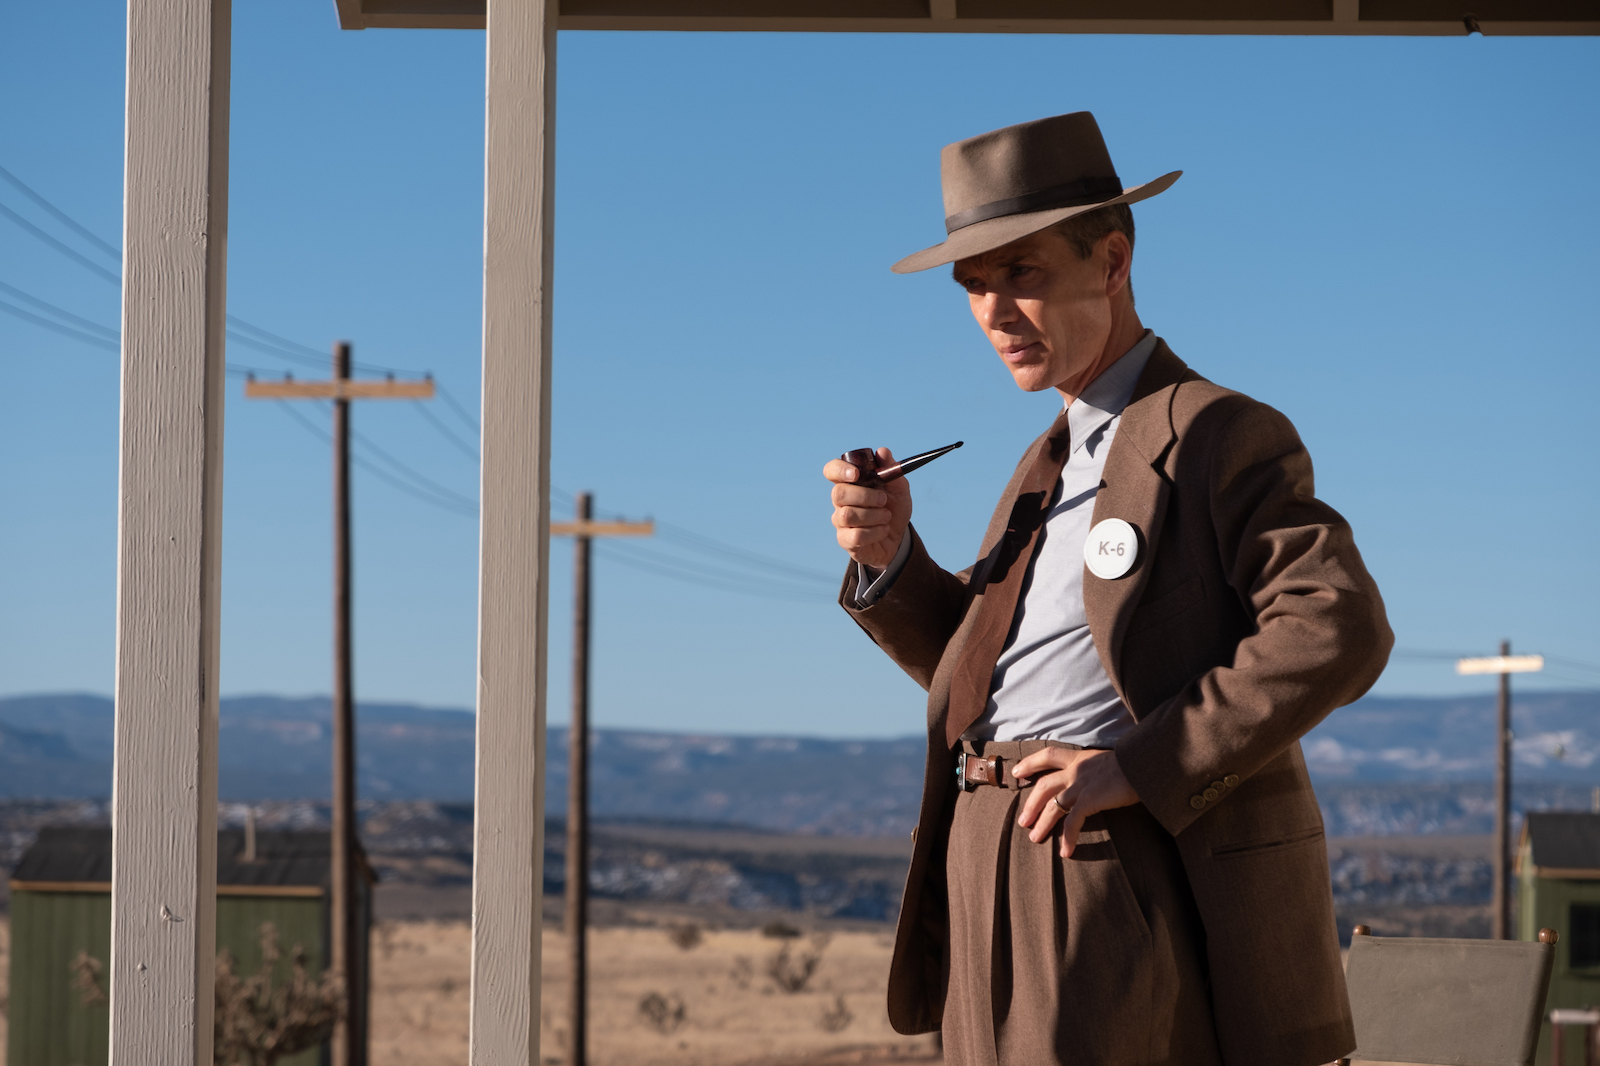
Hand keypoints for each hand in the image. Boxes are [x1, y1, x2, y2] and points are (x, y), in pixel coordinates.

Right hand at [824, 447, 912, 570]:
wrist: (898, 538)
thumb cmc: (893, 509)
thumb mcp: (899, 489)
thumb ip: (891, 470)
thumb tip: (882, 451)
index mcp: (850, 483)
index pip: (831, 470)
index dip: (839, 470)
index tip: (856, 474)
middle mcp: (841, 501)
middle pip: (838, 493)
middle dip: (865, 496)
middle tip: (883, 500)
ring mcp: (841, 521)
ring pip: (848, 515)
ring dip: (873, 515)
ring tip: (887, 516)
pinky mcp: (845, 540)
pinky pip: (856, 535)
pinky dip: (875, 532)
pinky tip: (883, 530)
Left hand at [1012, 748, 1139, 857]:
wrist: (1146, 763)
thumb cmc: (1135, 764)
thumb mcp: (1109, 761)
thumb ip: (1097, 770)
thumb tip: (1098, 780)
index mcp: (1080, 758)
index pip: (1049, 756)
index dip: (1031, 763)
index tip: (1018, 772)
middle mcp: (1077, 769)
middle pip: (1044, 785)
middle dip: (1031, 804)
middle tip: (1023, 821)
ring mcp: (1082, 784)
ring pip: (1053, 805)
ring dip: (1042, 823)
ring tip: (1035, 838)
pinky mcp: (1091, 799)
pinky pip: (1073, 821)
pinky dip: (1068, 837)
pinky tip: (1065, 851)